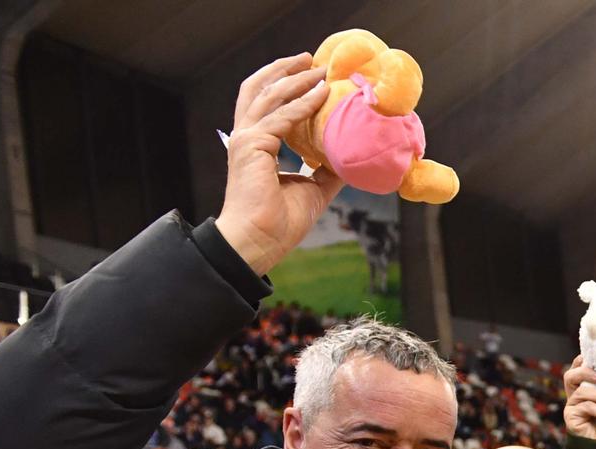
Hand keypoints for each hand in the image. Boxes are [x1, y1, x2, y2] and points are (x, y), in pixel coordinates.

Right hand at [213, 56, 343, 275]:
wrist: (261, 241)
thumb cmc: (279, 221)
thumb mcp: (313, 189)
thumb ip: (327, 170)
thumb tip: (349, 159)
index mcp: (257, 144)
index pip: (267, 103)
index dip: (287, 85)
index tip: (312, 75)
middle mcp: (247, 136)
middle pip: (260, 89)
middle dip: (284, 70)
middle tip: (311, 59)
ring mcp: (247, 139)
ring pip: (269, 96)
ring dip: (295, 80)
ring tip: (318, 69)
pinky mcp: (253, 146)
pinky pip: (282, 117)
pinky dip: (302, 104)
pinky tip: (320, 94)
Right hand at [562, 357, 595, 439]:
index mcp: (586, 392)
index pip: (578, 372)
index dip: (581, 362)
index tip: (590, 356)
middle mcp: (576, 397)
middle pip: (570, 376)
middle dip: (583, 371)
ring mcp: (572, 407)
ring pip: (582, 392)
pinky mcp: (571, 418)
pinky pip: (586, 407)